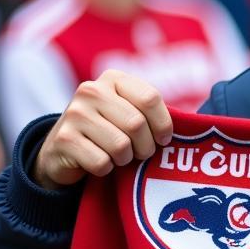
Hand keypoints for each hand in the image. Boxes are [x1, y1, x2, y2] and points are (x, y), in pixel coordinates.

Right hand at [33, 70, 171, 189]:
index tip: (163, 139)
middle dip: (145, 146)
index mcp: (114, 79)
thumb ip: (152, 111)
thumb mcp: (130, 112)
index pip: (150, 98)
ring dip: (125, 159)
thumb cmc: (110, 130)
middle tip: (141, 153)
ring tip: (119, 156)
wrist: (64, 149)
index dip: (163, 124)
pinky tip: (100, 162)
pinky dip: (106, 169)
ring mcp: (74, 113)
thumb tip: (186, 126)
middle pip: (136, 124)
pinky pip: (101, 162)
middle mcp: (91, 90)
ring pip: (120, 145)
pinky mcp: (63, 139)